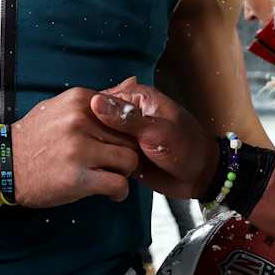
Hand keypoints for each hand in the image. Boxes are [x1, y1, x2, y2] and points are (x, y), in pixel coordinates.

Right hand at [10, 87, 142, 207]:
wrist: (4, 164)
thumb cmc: (35, 137)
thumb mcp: (61, 107)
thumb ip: (97, 100)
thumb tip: (133, 83)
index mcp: (79, 100)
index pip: (125, 113)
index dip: (128, 131)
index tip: (120, 142)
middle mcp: (80, 121)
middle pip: (130, 137)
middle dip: (127, 152)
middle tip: (117, 163)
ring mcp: (78, 149)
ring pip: (129, 160)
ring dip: (125, 172)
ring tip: (113, 176)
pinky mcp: (77, 177)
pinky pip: (118, 184)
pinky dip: (119, 192)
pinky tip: (110, 192)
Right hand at [88, 78, 218, 197]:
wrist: (200, 177)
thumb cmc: (186, 148)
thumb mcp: (156, 132)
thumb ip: (126, 119)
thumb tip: (95, 102)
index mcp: (139, 98)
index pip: (103, 98)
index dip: (88, 110)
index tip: (73, 124)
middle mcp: (130, 114)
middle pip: (99, 119)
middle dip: (89, 131)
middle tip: (76, 145)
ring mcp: (127, 135)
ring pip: (102, 138)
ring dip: (95, 147)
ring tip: (81, 157)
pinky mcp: (126, 154)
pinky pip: (108, 154)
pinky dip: (102, 160)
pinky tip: (91, 166)